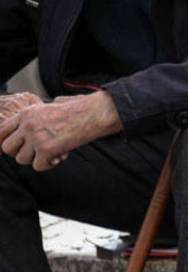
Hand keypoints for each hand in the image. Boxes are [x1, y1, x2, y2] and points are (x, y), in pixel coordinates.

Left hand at [0, 91, 119, 170]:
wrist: (95, 114)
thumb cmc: (80, 109)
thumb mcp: (52, 106)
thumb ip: (39, 116)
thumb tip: (35, 125)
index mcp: (27, 113)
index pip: (2, 131)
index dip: (6, 142)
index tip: (13, 148)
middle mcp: (28, 124)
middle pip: (7, 147)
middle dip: (20, 152)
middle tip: (35, 152)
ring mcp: (36, 137)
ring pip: (21, 159)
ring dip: (36, 160)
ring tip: (50, 154)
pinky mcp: (47, 149)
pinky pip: (38, 166)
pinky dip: (48, 165)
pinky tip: (59, 157)